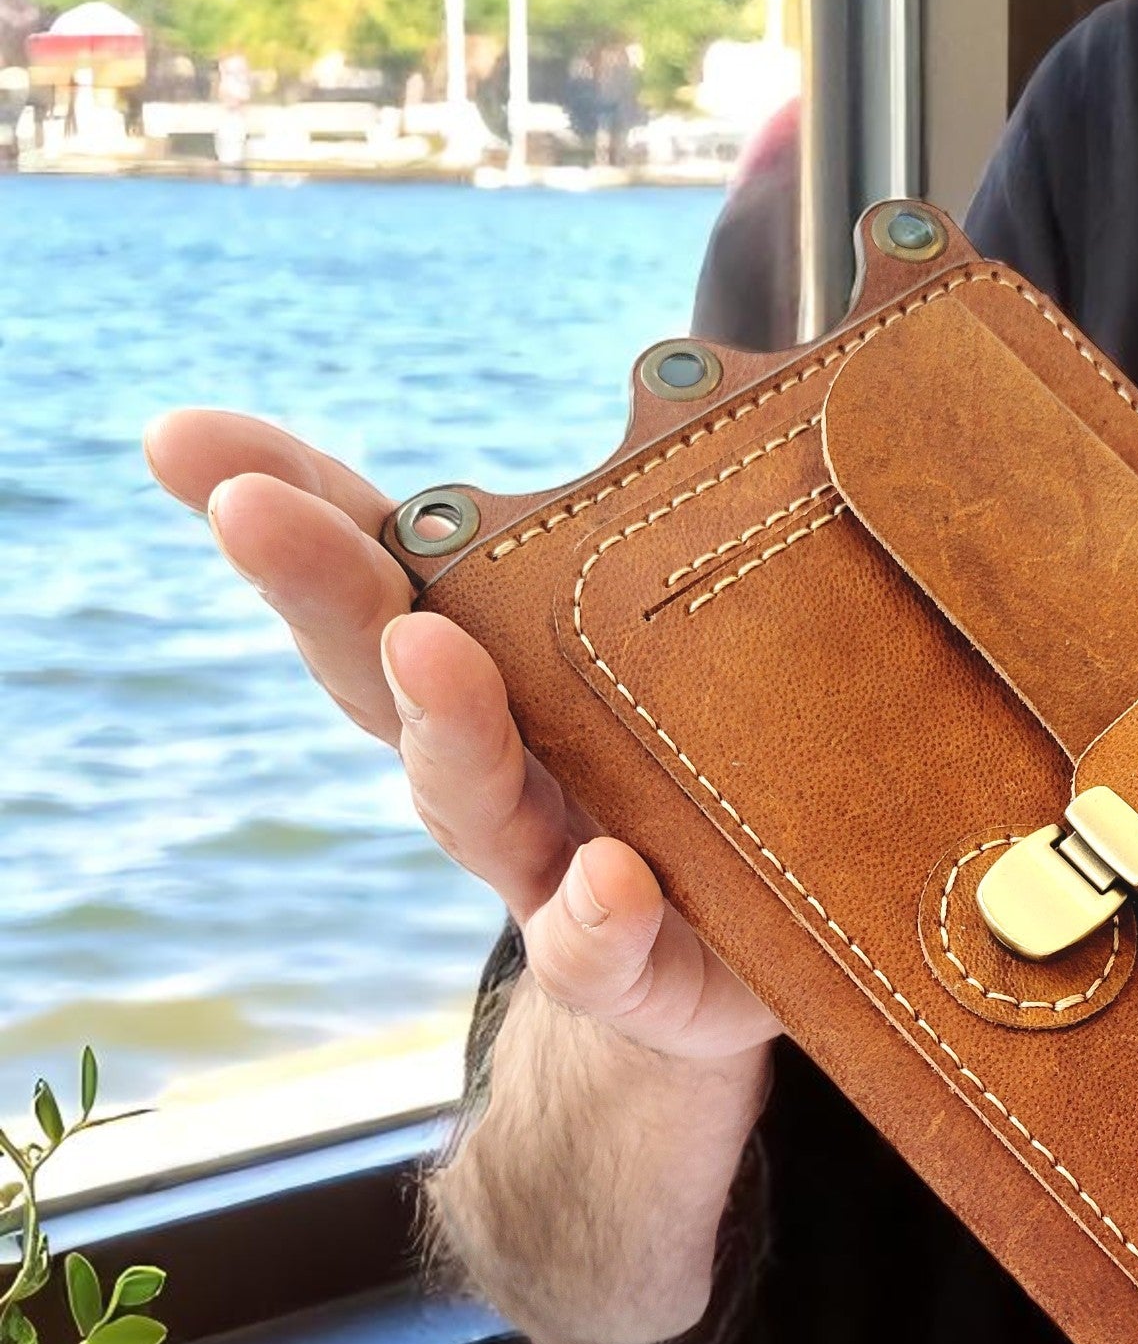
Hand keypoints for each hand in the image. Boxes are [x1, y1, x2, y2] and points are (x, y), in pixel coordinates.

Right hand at [142, 410, 778, 1060]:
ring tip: (430, 649)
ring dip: (446, 724)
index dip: (291, 498)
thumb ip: (676, 555)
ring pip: (470, 799)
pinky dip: (592, 914)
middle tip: (254, 511)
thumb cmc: (705, 786)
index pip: (383, 568)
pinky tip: (609, 874)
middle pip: (386, 670)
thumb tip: (719, 375)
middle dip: (320, 586)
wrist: (745, 967)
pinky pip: (596, 946)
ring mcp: (548, 866)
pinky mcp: (624, 964)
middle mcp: (499, 761)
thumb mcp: (687, 657)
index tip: (186, 437)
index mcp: (502, 668)